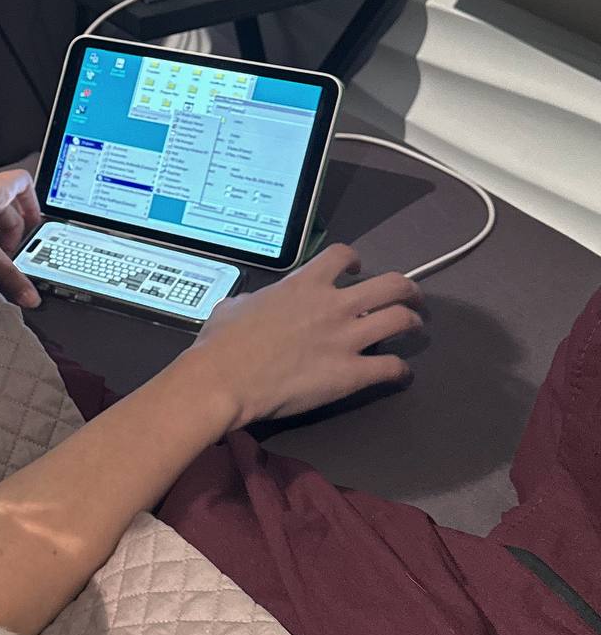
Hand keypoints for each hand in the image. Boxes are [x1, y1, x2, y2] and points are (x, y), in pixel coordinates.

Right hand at [189, 244, 423, 427]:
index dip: (355, 260)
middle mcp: (334, 305)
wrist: (224, 379)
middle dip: (407, 290)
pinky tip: (401, 374)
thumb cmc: (221, 343)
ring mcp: (346, 338)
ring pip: (401, 320)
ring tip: (414, 328)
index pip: (343, 256)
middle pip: (391, 284)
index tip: (357, 270)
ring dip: (413, 322)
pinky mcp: (351, 373)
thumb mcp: (232, 306)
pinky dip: (400, 370)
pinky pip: (391, 367)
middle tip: (408, 298)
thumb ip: (254, 300)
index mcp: (304, 284)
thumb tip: (252, 305)